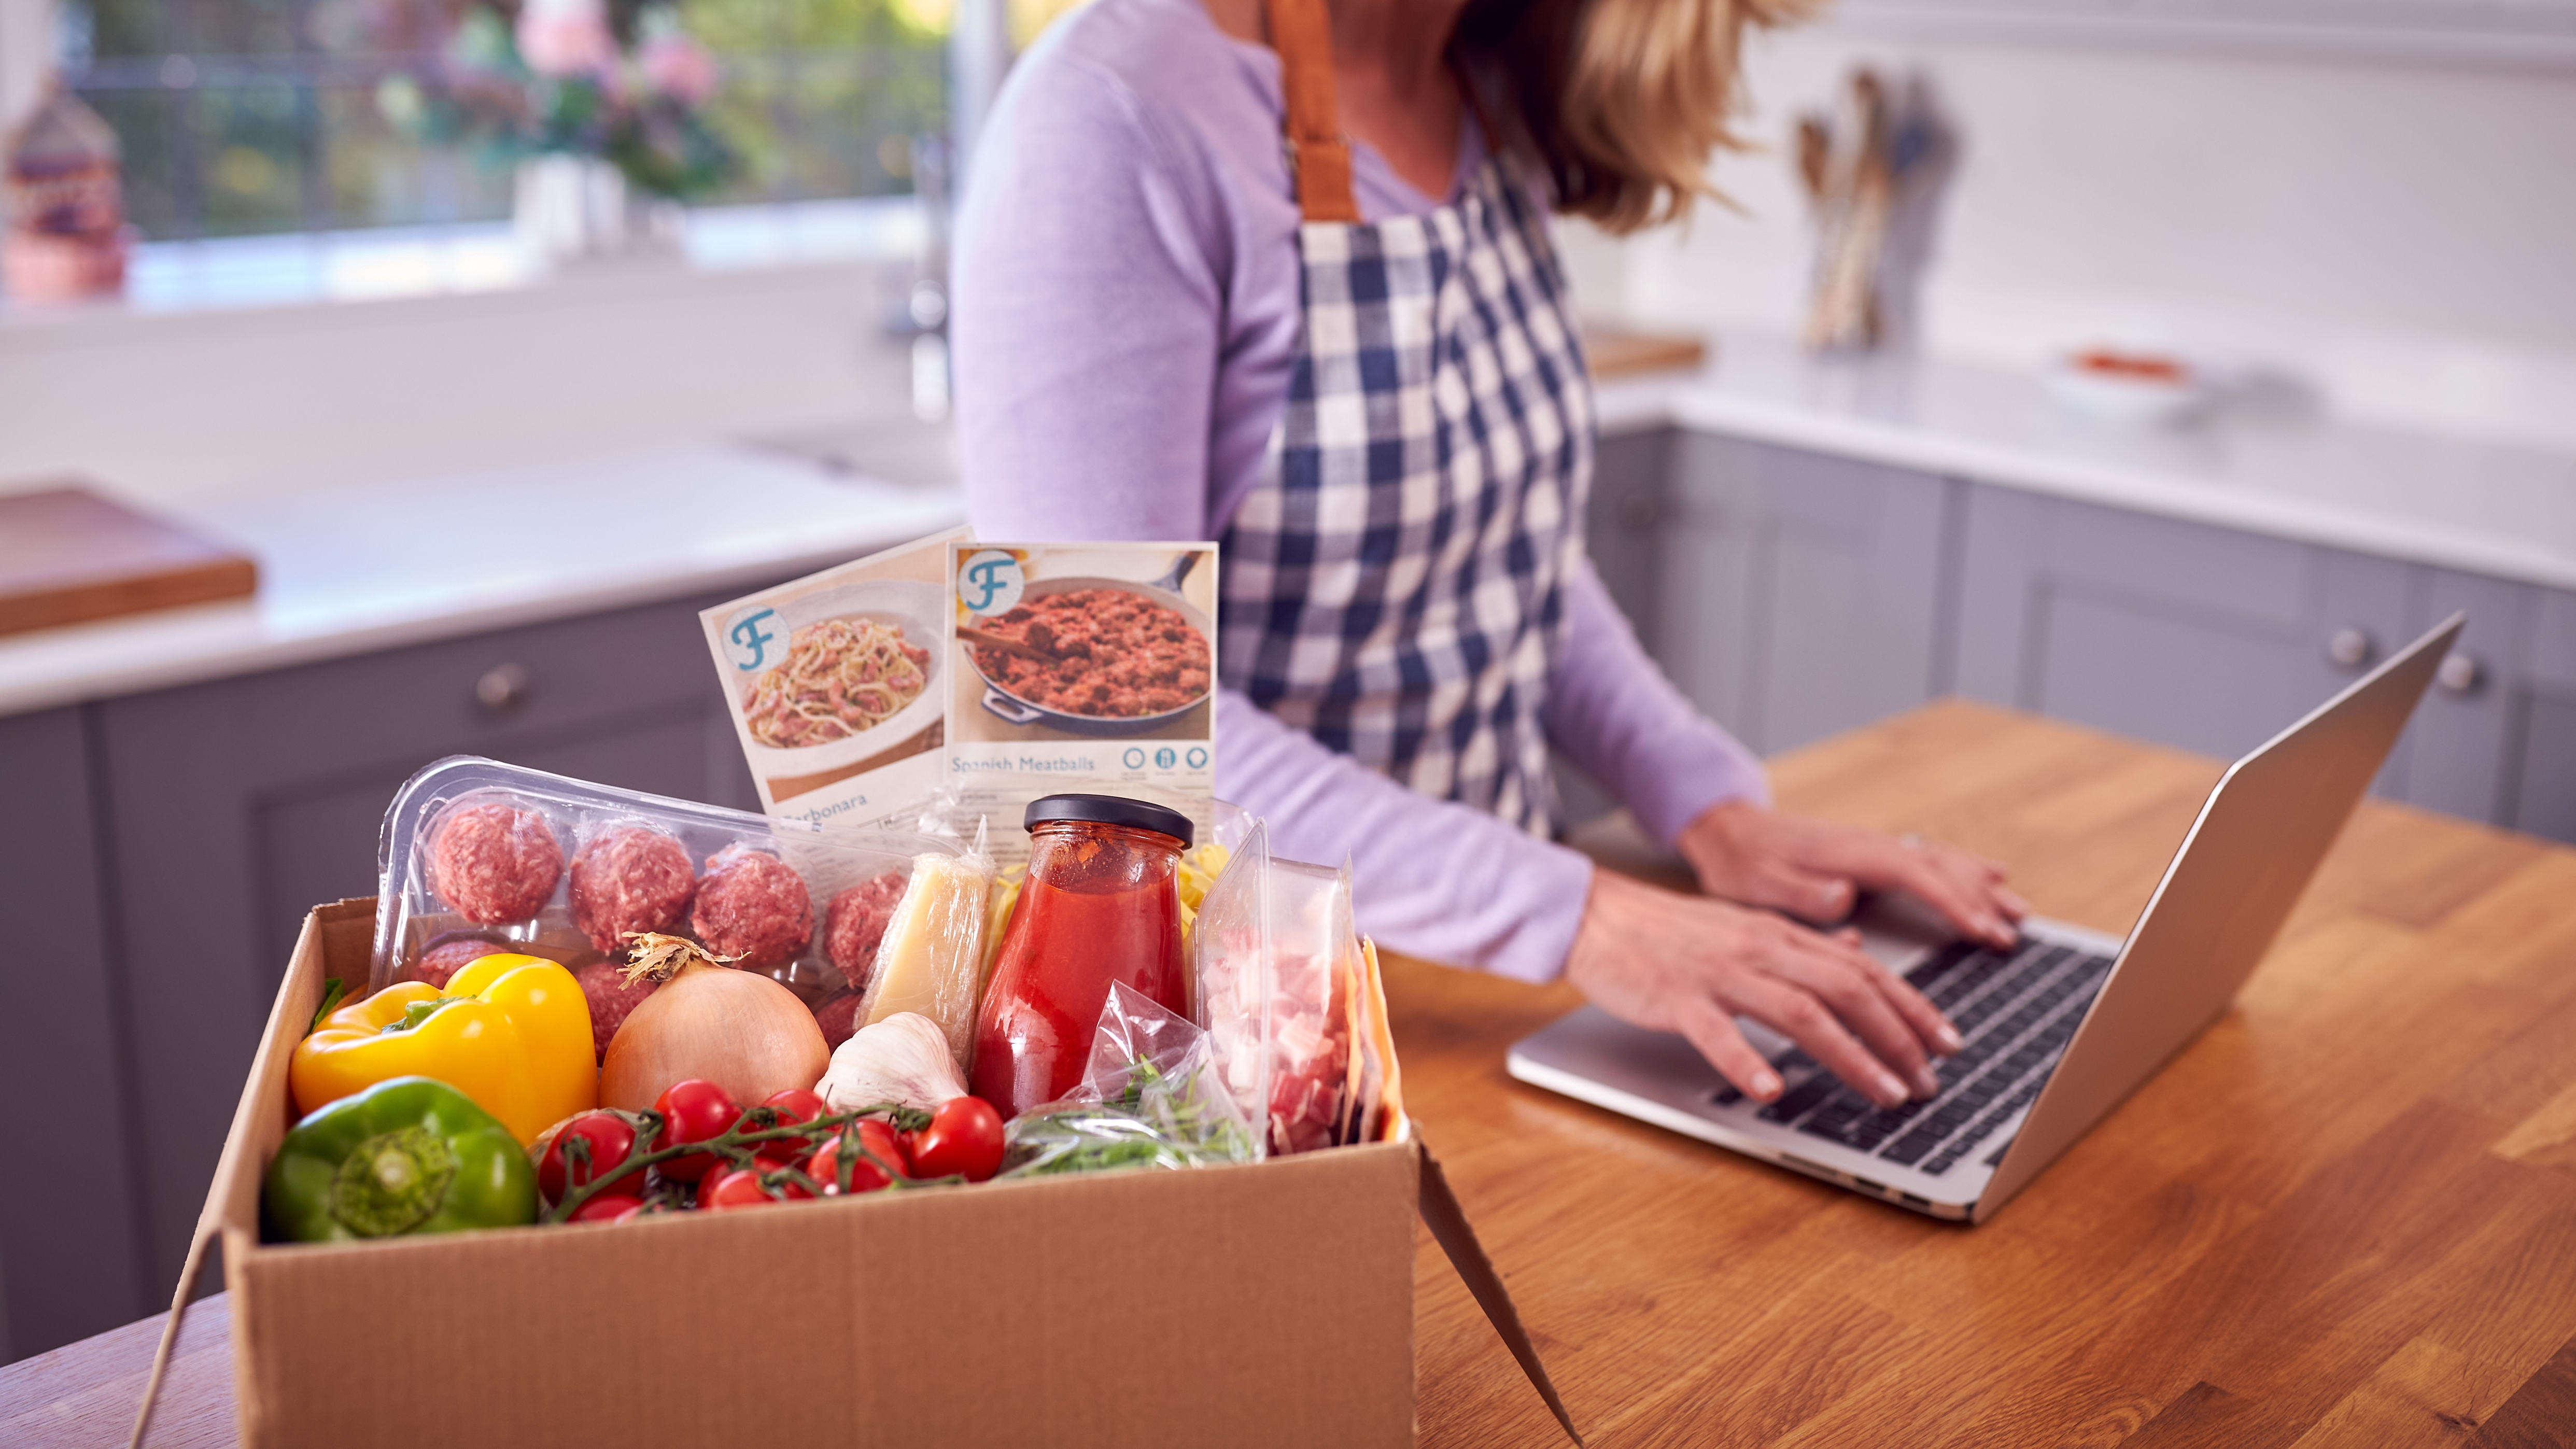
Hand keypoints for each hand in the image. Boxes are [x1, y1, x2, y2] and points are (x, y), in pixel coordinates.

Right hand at [1564, 869, 1963, 1108]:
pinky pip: (1717, 1031)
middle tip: (1927, 1082)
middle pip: (1846, 989)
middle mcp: (1760, 949)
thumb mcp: (1744, 926)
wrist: (1597, 915)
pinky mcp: (1677, 997)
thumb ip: (1801, 943)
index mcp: (1779, 935)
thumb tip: (1856, 951)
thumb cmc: (1668, 931)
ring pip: (1800, 1011)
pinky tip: (1771, 1091)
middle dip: (1898, 1037)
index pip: (1864, 970)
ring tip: (1884, 1094)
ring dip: (1851, 1055)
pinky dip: (1746, 1061)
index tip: (1948, 1044)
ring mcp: (1719, 973)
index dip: (1912, 1008)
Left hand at [1677, 800, 2026, 951]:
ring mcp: (1874, 847)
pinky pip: (1929, 859)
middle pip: (1939, 868)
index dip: (1954, 904)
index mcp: (1850, 853)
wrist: (1727, 831)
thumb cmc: (1740, 863)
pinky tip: (1990, 877)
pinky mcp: (1872, 854)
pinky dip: (1964, 870)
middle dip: (1978, 901)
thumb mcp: (1759, 884)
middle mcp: (1870, 845)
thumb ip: (1802, 892)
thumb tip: (1844, 895)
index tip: (1984, 931)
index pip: (1916, 876)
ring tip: (2019, 912)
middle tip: (2012, 935)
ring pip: (1941, 862)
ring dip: (1980, 886)